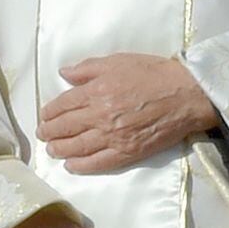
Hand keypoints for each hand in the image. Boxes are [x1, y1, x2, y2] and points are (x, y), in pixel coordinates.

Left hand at [38, 54, 217, 173]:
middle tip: (43, 136)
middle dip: (49, 133)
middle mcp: (100, 116)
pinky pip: (99, 162)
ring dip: (60, 150)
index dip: (49, 112)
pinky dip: (82, 166)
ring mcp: (114, 137)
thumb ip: (87, 68)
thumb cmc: (152, 73)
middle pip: (66, 128)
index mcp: (95, 92)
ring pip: (78, 147)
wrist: (185, 94)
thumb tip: (63, 73)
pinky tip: (71, 166)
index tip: (44, 117)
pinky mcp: (128, 152)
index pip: (63, 105)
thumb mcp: (116, 61)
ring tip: (52, 150)